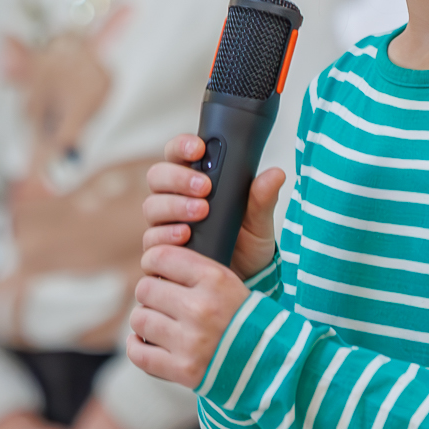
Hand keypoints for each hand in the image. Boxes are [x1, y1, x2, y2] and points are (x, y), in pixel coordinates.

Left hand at [127, 235, 255, 390]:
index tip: (154, 268)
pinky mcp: (183, 370)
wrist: (270, 362)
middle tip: (161, 301)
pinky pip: (139, 354)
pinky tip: (144, 342)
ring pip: (139, 319)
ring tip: (158, 323)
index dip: (152, 261)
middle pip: (145, 288)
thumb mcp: (228, 281)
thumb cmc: (244, 317)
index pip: (160, 257)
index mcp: (215, 279)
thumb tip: (150, 262)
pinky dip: (136, 347)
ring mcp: (190, 341)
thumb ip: (193, 269)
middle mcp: (200, 309)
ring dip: (145, 320)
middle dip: (150, 294)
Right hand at [141, 134, 285, 279]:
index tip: (200, 148)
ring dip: (175, 205)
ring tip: (201, 211)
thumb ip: (262, 199)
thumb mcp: (259, 222)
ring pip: (152, 206)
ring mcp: (164, 225)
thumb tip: (276, 174)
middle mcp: (174, 200)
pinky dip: (167, 234)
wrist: (242, 282)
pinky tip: (184, 235)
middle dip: (178, 177)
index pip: (178, 154)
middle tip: (204, 187)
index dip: (182, 146)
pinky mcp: (160, 251)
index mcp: (194, 182)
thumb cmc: (246, 245)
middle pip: (157, 176)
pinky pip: (152, 239)